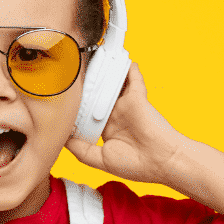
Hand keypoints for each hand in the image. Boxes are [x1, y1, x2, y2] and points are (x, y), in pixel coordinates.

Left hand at [65, 62, 185, 186]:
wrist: (161, 162)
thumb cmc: (136, 165)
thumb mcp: (100, 159)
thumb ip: (80, 148)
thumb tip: (62, 138)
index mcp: (105, 129)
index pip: (86, 113)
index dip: (75, 106)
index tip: (61, 100)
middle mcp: (114, 115)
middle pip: (96, 95)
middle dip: (84, 87)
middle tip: (70, 77)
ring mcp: (125, 105)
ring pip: (111, 85)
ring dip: (103, 73)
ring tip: (88, 62)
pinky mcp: (137, 97)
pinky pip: (133, 78)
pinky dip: (128, 68)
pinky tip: (120, 58)